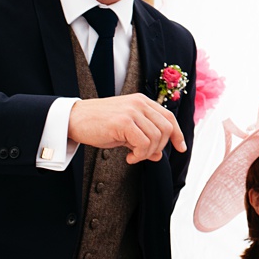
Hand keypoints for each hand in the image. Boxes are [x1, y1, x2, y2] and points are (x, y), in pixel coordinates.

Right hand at [67, 92, 184, 163]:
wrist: (76, 119)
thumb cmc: (100, 125)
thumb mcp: (126, 132)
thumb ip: (143, 139)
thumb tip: (158, 155)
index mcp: (143, 101)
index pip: (169, 116)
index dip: (178, 134)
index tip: (182, 148)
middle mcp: (140, 103)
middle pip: (166, 128)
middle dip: (160, 147)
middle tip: (143, 154)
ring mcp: (132, 111)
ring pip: (156, 137)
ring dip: (147, 153)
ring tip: (133, 155)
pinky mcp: (123, 122)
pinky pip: (143, 143)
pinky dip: (139, 155)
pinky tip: (129, 156)